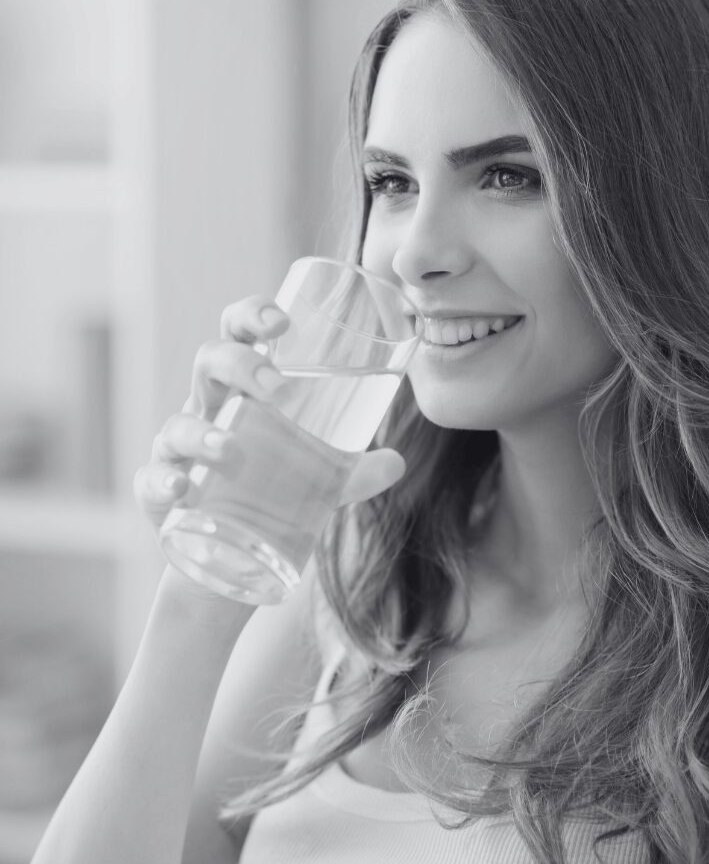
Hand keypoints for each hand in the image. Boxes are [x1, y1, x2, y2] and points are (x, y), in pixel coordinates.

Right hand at [133, 294, 406, 532]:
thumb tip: (395, 462)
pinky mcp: (160, 493)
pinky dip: (162, 481)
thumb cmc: (272, 491)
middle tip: (275, 388)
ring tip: (232, 449)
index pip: (239, 334)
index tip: (282, 322)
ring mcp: (179, 450)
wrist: (229, 554)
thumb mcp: (319, 480)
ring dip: (203, 431)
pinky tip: (181, 490)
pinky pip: (151, 479)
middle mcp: (208, 409)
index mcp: (243, 390)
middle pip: (208, 362)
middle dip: (238, 363)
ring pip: (178, 423)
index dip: (253, 316)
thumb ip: (354, 472)